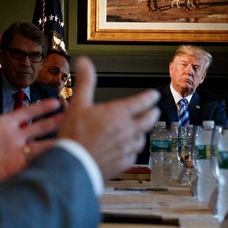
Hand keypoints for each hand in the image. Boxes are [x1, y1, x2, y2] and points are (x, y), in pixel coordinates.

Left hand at [0, 74, 63, 189]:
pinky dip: (48, 160)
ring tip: (72, 139)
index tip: (57, 102)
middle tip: (73, 116)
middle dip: (56, 122)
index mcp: (6, 123)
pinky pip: (37, 163)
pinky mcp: (18, 168)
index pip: (29, 112)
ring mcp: (18, 153)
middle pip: (40, 128)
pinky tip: (59, 158)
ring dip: (56, 141)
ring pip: (42, 145)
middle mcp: (16, 137)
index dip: (42, 107)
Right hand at [57, 56, 159, 180]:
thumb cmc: (75, 135)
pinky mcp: (123, 163)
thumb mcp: (78, 103)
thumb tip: (84, 62)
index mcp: (119, 113)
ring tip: (141, 130)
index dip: (150, 97)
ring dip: (143, 132)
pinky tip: (128, 149)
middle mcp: (127, 130)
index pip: (142, 102)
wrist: (73, 165)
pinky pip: (134, 155)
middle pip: (148, 120)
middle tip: (154, 110)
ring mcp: (127, 148)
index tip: (154, 95)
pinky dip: (133, 150)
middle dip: (152, 113)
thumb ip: (85, 81)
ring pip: (142, 138)